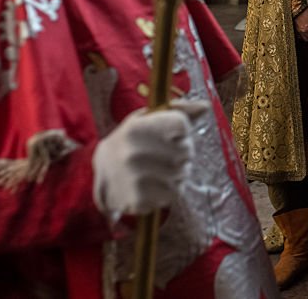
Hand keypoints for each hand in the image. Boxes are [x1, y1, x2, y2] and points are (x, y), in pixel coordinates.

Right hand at [92, 100, 205, 220]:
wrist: (102, 172)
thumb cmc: (132, 140)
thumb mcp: (147, 119)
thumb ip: (177, 111)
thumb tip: (206, 106)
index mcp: (136, 128)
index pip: (182, 124)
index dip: (182, 130)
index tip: (171, 134)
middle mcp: (134, 152)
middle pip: (186, 151)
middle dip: (182, 153)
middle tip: (165, 155)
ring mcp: (136, 178)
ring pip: (182, 175)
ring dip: (177, 174)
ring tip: (160, 170)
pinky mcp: (139, 200)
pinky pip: (173, 195)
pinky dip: (169, 191)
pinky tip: (155, 185)